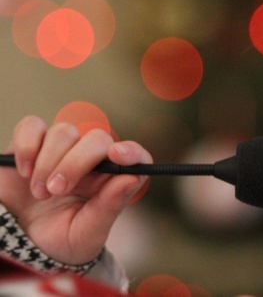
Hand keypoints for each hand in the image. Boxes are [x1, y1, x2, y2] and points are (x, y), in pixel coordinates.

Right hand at [0, 116, 150, 264]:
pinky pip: (32, 127)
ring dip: (48, 162)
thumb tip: (131, 177)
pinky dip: (27, 146)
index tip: (117, 154)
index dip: (131, 151)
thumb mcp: (87, 233)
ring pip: (64, 132)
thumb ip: (109, 207)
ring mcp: (62, 149)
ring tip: (39, 192)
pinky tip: (23, 171)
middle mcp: (91, 160)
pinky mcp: (32, 144)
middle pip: (97, 139)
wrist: (20, 243)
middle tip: (56, 191)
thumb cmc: (61, 239)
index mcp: (112, 180)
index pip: (134, 156)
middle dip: (75, 163)